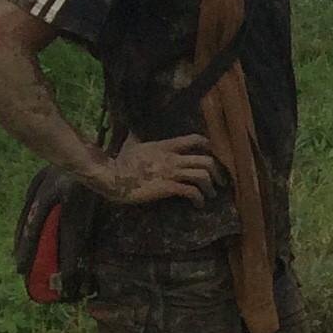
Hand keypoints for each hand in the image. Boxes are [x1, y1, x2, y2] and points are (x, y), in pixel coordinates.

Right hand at [88, 134, 221, 205]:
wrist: (112, 177)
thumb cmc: (120, 162)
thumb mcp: (132, 144)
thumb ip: (138, 136)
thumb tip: (133, 128)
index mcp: (166, 146)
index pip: (195, 140)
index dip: (208, 145)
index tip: (214, 154)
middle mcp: (172, 158)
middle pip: (206, 160)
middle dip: (217, 172)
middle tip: (220, 181)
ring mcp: (171, 173)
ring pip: (202, 176)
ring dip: (210, 187)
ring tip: (210, 195)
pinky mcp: (167, 187)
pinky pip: (191, 192)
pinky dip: (199, 199)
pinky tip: (198, 205)